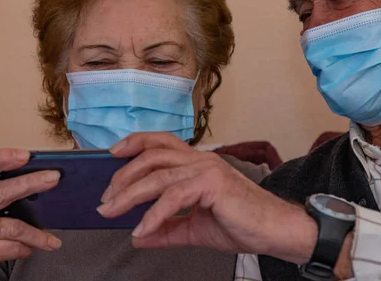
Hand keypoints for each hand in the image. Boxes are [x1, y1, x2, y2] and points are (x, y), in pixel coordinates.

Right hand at [0, 138, 61, 280]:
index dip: (3, 158)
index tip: (26, 155)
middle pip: (2, 191)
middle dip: (31, 183)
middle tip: (54, 178)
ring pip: (13, 226)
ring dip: (37, 234)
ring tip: (52, 239)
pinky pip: (11, 247)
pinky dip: (25, 248)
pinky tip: (30, 248)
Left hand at [97, 132, 317, 264]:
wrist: (274, 231)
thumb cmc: (241, 224)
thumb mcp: (195, 228)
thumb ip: (166, 229)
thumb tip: (139, 237)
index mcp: (197, 163)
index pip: (161, 142)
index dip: (135, 142)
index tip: (113, 154)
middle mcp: (201, 160)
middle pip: (152, 155)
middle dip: (123, 175)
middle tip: (106, 199)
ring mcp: (207, 169)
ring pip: (158, 175)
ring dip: (129, 194)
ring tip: (112, 211)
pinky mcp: (212, 184)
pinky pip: (174, 197)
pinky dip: (154, 215)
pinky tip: (143, 229)